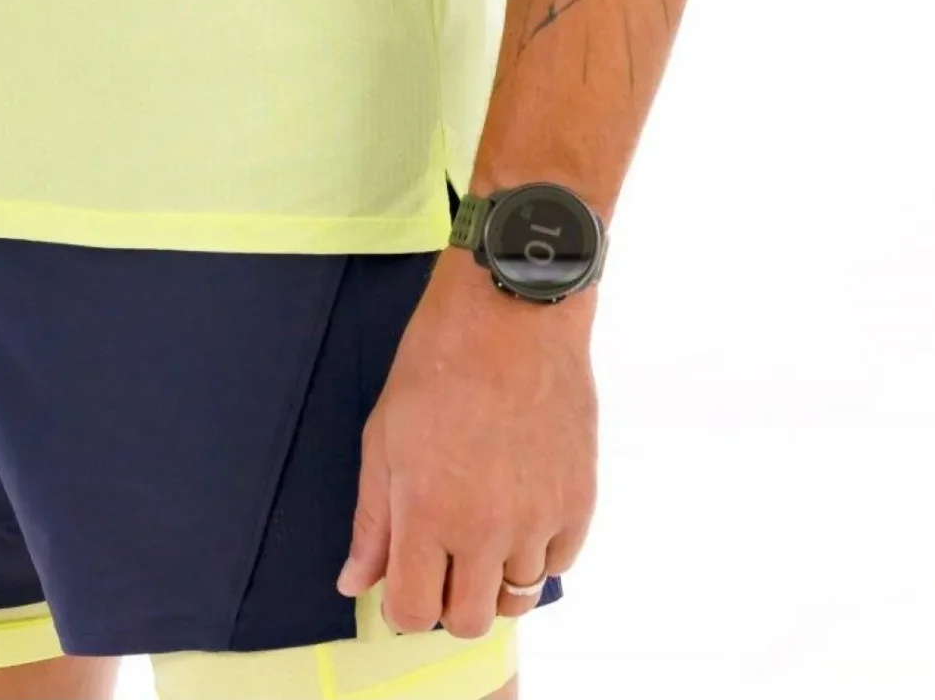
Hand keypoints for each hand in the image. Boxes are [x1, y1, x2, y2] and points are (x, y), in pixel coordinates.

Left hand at [336, 247, 596, 639]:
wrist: (513, 314)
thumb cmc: (437, 363)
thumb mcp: (384, 436)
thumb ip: (372, 520)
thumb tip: (355, 583)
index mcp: (426, 512)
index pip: (414, 612)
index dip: (404, 608)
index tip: (404, 583)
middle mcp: (485, 529)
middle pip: (470, 620)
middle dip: (449, 603)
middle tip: (443, 562)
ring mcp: (538, 519)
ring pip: (518, 597)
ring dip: (495, 577)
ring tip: (483, 529)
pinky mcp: (579, 502)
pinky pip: (559, 564)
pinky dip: (538, 551)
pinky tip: (520, 510)